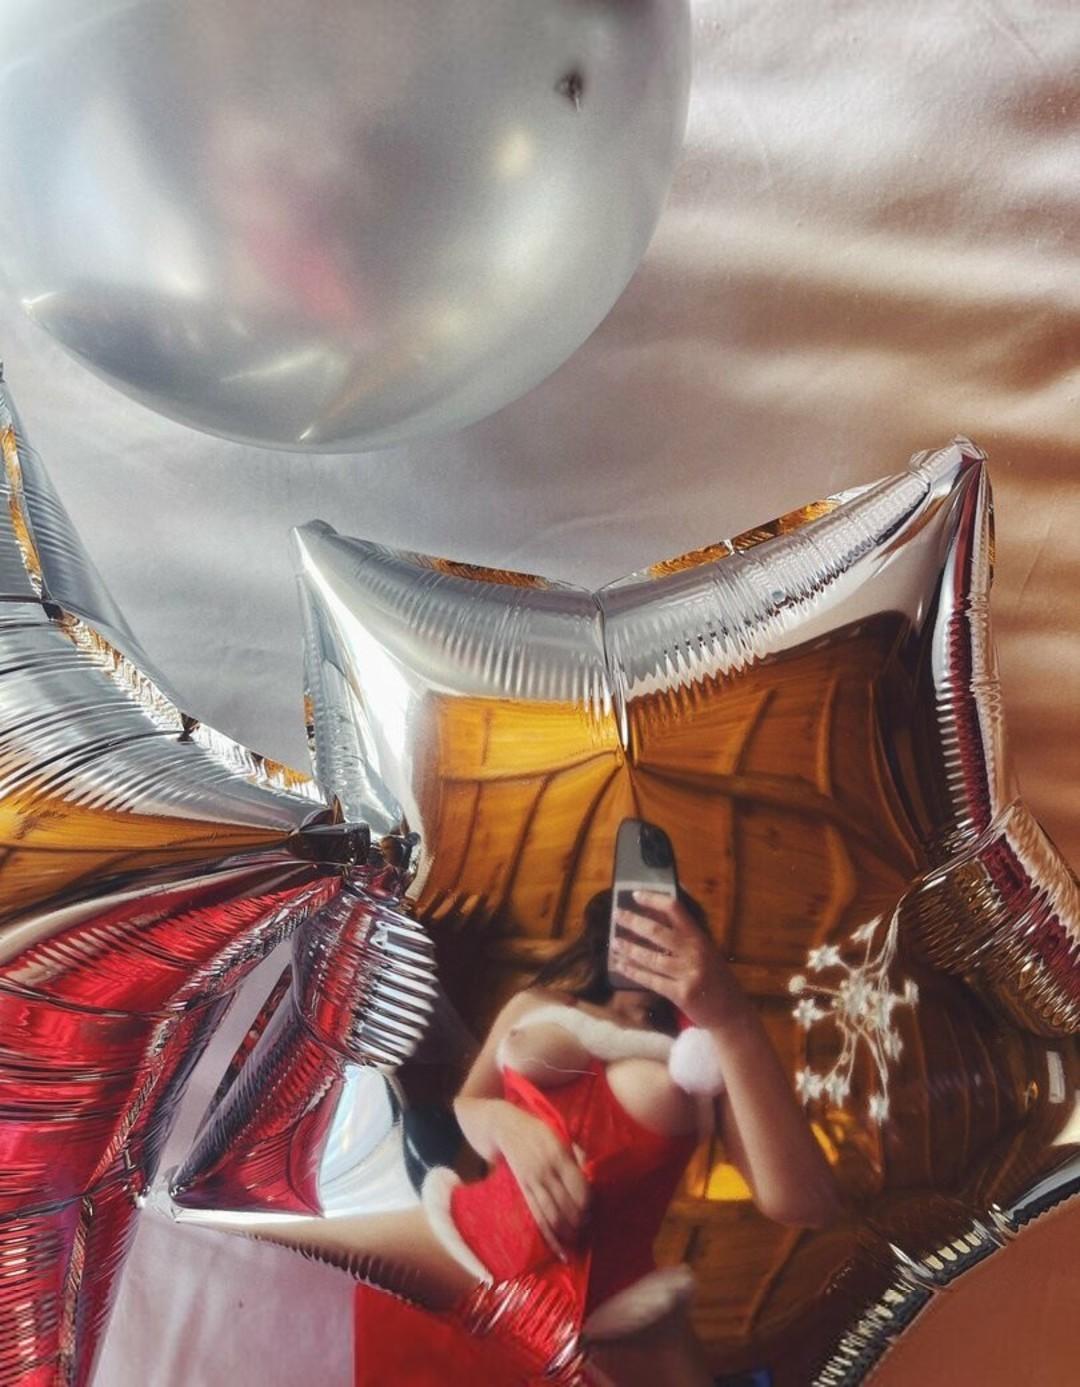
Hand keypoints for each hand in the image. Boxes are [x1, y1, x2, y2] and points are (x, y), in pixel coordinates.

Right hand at [494, 1104, 589, 1261]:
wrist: (505, 1128)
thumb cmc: (539, 1131)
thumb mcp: (561, 1135)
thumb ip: (577, 1154)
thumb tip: (592, 1174)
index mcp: (558, 1155)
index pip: (579, 1187)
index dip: (589, 1203)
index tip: (595, 1208)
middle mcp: (545, 1171)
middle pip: (567, 1205)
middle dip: (581, 1221)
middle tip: (589, 1227)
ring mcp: (533, 1183)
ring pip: (552, 1216)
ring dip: (568, 1232)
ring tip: (578, 1240)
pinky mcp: (524, 1191)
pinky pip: (538, 1218)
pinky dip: (550, 1238)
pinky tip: (560, 1251)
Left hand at [610, 891, 745, 1030]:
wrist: (731, 1012)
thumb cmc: (717, 979)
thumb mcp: (707, 951)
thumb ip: (688, 936)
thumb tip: (661, 915)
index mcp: (700, 937)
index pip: (675, 910)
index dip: (653, 900)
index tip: (635, 895)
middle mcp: (694, 952)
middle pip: (657, 932)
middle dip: (633, 922)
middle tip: (616, 915)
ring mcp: (688, 973)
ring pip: (651, 958)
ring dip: (629, 949)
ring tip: (614, 943)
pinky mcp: (681, 994)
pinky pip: (651, 980)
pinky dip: (634, 972)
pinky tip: (621, 966)